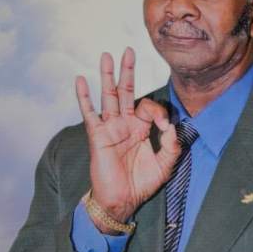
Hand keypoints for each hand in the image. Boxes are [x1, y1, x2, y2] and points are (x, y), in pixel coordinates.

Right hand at [76, 48, 179, 229]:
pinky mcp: (98, 136)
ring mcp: (110, 128)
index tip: (165, 124)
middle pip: (126, 92)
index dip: (160, 110)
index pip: (150, 107)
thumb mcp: (165, 165)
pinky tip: (80, 80)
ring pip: (109, 96)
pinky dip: (84, 96)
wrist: (121, 201)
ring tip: (107, 55)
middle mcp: (125, 124)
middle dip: (128, 71)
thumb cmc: (141, 184)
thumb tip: (173, 126)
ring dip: (108, 76)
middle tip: (129, 50)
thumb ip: (172, 145)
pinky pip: (89, 113)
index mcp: (141, 129)